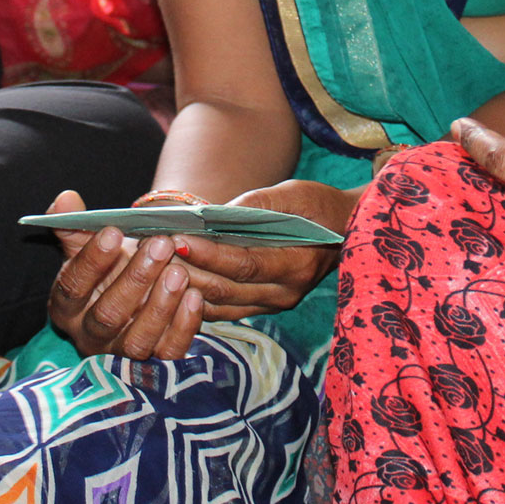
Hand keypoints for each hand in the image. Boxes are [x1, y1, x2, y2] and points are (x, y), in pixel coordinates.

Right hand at [43, 191, 203, 359]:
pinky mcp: (153, 362)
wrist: (135, 290)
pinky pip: (168, 353)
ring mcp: (121, 353)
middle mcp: (90, 335)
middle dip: (135, 279)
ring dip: (161, 306)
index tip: (113, 232)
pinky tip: (195, 297)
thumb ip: (75, 224)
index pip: (72, 287)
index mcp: (66, 306)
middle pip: (107, 316)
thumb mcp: (89, 245)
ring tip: (179, 272)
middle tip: (160, 245)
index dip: (91, 261)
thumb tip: (65, 198)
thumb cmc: (109, 266)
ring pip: (137, 340)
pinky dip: (183, 327)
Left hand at [171, 180, 353, 321]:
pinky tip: (172, 281)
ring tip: (156, 266)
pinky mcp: (262, 306)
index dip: (209, 255)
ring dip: (186, 288)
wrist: (348, 232)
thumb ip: (260, 202)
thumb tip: (216, 212)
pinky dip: (197, 298)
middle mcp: (285, 293)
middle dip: (188, 271)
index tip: (178, 240)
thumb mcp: (296, 193)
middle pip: (227, 290)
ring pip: (221, 305)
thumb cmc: (320, 207)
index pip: (245, 264)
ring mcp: (274, 304)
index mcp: (297, 265)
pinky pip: (224, 309)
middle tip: (156, 253)